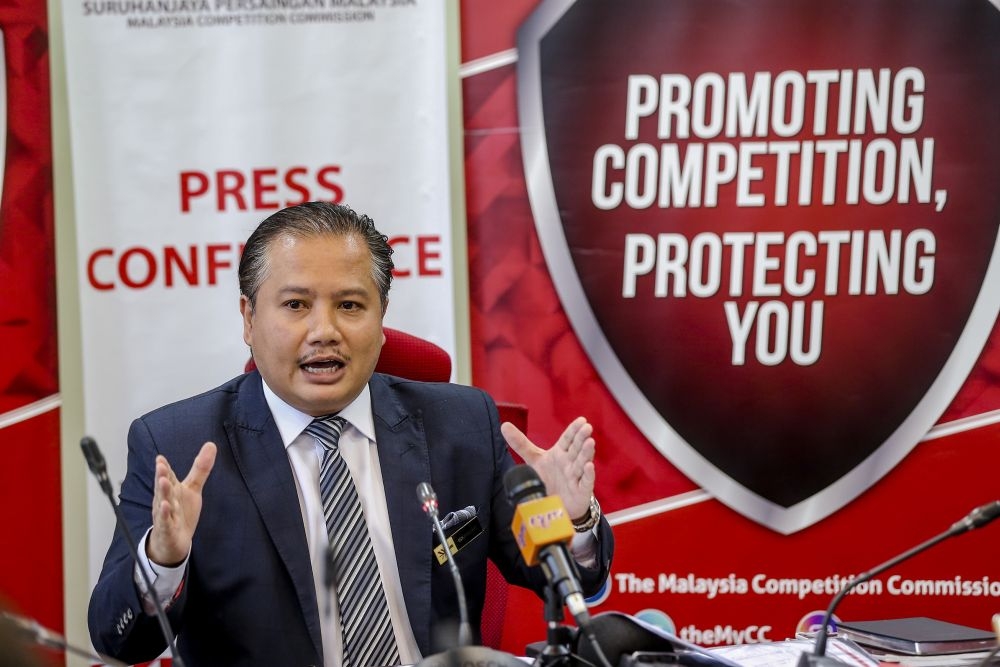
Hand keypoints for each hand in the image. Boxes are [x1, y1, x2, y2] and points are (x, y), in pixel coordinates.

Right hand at [147, 442, 216, 566]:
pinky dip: (164, 515)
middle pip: (164, 487)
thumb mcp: (193, 489)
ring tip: (162, 481)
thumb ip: (200, 468)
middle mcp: (166, 500)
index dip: (164, 468)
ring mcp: (165, 516)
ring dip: (163, 493)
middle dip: (162, 476)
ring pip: (163, 503)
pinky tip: (165, 507)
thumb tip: (211, 444)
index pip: (168, 477)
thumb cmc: (181, 511)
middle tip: (160, 465)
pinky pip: (165, 522)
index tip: (160, 458)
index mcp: (172, 490)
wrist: (173, 541)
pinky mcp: (168, 530)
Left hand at [501, 417, 594, 520]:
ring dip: (586, 453)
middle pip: (576, 448)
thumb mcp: (534, 459)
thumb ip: (520, 443)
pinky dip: (588, 474)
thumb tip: (504, 425)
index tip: (582, 420)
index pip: (568, 439)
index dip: (574, 430)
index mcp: (561, 453)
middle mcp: (570, 462)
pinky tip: (589, 466)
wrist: (556, 503)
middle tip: (587, 428)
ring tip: (590, 442)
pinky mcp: (580, 490)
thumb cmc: (549, 477)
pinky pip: (585, 482)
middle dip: (582, 438)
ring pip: (582, 463)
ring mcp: (576, 476)